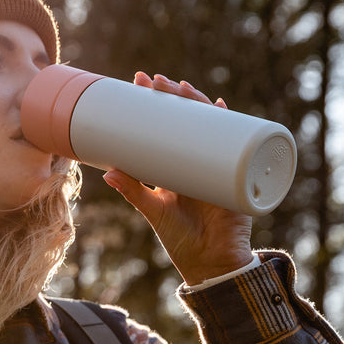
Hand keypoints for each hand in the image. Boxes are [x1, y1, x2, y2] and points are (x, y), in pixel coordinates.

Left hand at [102, 72, 253, 285]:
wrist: (211, 264)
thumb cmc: (181, 240)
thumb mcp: (154, 211)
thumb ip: (134, 192)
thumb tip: (107, 172)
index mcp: (174, 168)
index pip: (163, 129)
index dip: (153, 107)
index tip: (138, 85)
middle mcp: (195, 161)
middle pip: (186, 121)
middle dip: (173, 98)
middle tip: (154, 80)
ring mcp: (216, 165)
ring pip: (208, 126)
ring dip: (197, 104)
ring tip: (181, 87)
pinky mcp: (234, 175)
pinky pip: (236, 144)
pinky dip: (232, 124)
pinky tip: (222, 108)